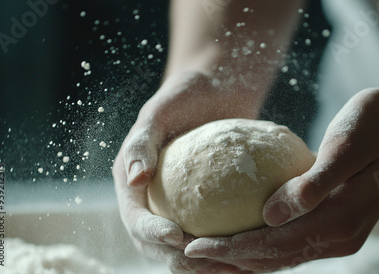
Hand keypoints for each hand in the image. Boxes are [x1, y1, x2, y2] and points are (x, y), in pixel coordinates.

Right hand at [113, 71, 261, 272]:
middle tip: (207, 260)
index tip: (178, 237)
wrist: (215, 90)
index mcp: (132, 184)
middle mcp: (151, 200)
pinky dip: (222, 245)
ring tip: (229, 263)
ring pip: (182, 246)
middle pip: (156, 244)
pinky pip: (209, 231)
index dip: (152, 234)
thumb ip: (142, 143)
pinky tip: (245, 248)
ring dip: (201, 261)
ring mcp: (176, 205)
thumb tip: (134, 180)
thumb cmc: (184, 95)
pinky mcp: (201, 205)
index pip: (135, 220)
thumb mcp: (159, 112)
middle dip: (178, 258)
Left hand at [184, 87, 378, 271]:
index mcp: (341, 221)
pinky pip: (290, 243)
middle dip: (228, 262)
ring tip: (202, 257)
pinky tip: (236, 239)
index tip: (193, 246)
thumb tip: (269, 216)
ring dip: (240, 259)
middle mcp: (340, 237)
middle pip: (273, 259)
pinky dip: (260, 245)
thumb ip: (312, 185)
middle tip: (185, 257)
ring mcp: (339, 234)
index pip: (275, 245)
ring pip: (280, 256)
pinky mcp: (335, 224)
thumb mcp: (346, 146)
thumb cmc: (376, 122)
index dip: (231, 250)